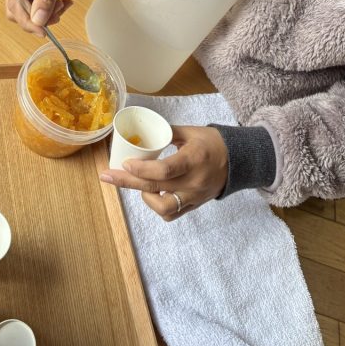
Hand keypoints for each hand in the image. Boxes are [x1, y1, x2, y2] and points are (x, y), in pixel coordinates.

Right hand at [3, 0, 82, 35]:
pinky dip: (43, 6)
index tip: (45, 32)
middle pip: (15, 9)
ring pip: (23, 7)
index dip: (28, 22)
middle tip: (59, 14)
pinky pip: (29, 0)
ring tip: (62, 5)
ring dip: (42, 13)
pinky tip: (59, 1)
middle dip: (36, 18)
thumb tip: (37, 21)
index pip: (15, 5)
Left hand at [99, 126, 228, 219]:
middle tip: (106, 175)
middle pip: (155, 188)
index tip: (125, 163)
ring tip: (138, 184)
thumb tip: (143, 133)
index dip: (142, 169)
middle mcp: (193, 181)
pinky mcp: (194, 205)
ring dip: (145, 197)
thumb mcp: (191, 131)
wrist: (238, 160)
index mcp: (193, 159)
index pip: (164, 171)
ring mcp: (194, 196)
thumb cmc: (212, 142)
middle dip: (127, 181)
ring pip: (163, 208)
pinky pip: (172, 214)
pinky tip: (150, 194)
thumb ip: (167, 132)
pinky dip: (157, 206)